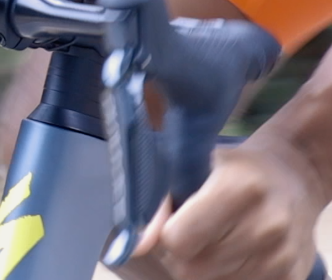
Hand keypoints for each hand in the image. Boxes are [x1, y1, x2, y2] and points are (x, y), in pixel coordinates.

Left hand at [133, 135, 323, 279]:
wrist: (295, 178)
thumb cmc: (237, 168)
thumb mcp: (198, 163)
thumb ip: (163, 199)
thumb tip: (135, 243)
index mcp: (237, 187)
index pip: (178, 240)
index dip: (166, 235)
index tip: (171, 222)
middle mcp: (264, 225)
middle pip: (192, 271)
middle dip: (180, 257)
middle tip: (189, 235)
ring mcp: (281, 257)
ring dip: (205, 270)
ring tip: (214, 241)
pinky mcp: (292, 278)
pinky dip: (228, 278)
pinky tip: (234, 254)